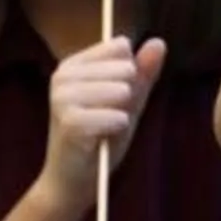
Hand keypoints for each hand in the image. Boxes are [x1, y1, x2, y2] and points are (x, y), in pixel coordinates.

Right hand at [38, 36, 163, 211]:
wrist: (75, 179)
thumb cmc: (102, 137)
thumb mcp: (128, 102)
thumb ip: (143, 74)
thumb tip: (159, 41)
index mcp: (74, 64)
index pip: (120, 47)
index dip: (132, 74)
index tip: (118, 97)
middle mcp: (62, 75)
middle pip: (122, 67)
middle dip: (129, 95)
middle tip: (113, 116)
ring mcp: (61, 97)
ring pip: (117, 90)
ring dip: (123, 111)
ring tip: (112, 125)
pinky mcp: (68, 121)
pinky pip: (112, 116)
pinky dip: (118, 125)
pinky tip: (112, 132)